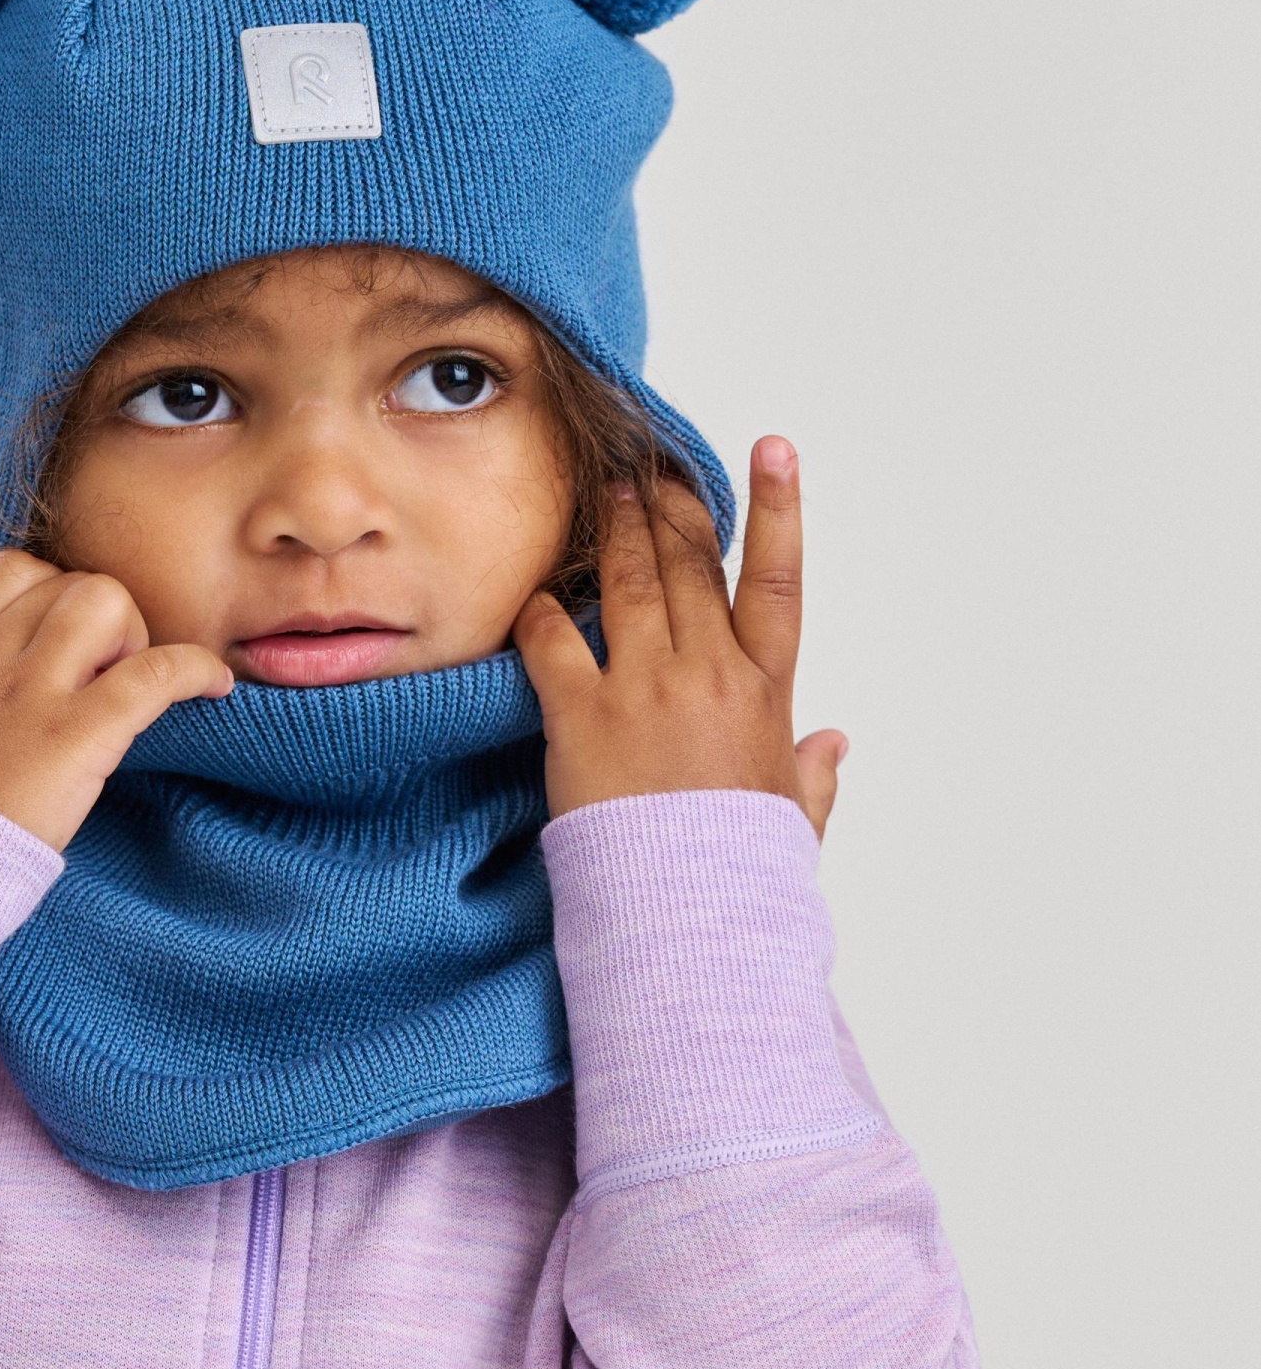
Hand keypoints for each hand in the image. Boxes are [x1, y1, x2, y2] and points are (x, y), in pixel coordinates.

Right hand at [0, 550, 233, 850]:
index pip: (12, 571)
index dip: (54, 593)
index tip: (67, 641)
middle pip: (69, 580)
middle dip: (102, 619)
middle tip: (104, 680)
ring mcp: (31, 692)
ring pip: (106, 601)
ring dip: (135, 635)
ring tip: (131, 688)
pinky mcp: (74, 735)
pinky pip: (154, 673)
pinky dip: (195, 669)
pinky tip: (213, 687)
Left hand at [513, 438, 847, 839]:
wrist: (691, 919)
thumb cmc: (745, 874)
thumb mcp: (796, 818)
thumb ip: (814, 773)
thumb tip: (835, 743)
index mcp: (767, 693)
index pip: (778, 581)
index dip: (778, 508)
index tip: (773, 449)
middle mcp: (709, 674)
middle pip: (689, 565)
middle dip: (668, 509)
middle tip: (648, 468)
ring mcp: (644, 690)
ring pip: (628, 584)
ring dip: (612, 532)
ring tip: (601, 491)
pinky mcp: (583, 717)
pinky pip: (554, 643)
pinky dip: (541, 612)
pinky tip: (534, 593)